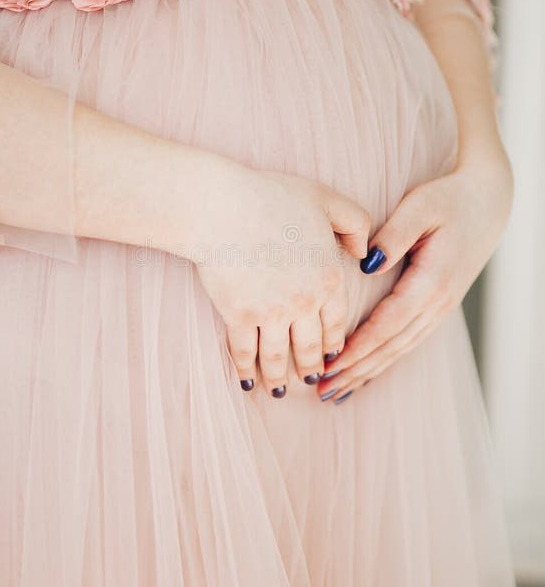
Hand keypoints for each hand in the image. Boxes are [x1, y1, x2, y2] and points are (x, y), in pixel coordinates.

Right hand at [193, 167, 371, 397]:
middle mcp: (305, 302)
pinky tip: (246, 382)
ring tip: (278, 391)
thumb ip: (355, 223)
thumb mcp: (325, 199)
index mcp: (329, 278)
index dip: (333, 344)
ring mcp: (271, 313)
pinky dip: (246, 371)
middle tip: (309, 380)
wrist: (222, 207)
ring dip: (279, 378)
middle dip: (310, 368)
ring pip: (279, 357)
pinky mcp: (239, 317)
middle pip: (310, 347)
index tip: (330, 357)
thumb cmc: (271, 196)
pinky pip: (245, 352)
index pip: (336, 322)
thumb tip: (363, 252)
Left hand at [317, 148, 513, 401]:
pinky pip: (407, 342)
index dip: (356, 349)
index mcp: (431, 282)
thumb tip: (368, 265)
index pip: (387, 325)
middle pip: (390, 347)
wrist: (487, 202)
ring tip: (334, 392)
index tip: (327, 365)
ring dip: (366, 372)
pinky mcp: (437, 307)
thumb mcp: (420, 207)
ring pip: (399, 350)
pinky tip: (363, 374)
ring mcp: (440, 309)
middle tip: (320, 390)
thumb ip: (393, 235)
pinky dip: (383, 361)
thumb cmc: (448, 199)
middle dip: (354, 370)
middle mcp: (437, 304)